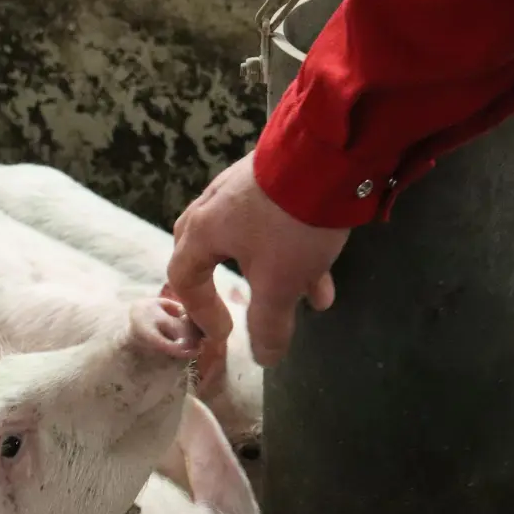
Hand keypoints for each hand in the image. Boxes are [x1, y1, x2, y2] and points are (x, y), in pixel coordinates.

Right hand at [165, 153, 350, 374]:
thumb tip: (264, 358)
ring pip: (249, 239)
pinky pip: (274, 223)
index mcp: (202, 231)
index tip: (224, 334)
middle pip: (206, 250)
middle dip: (223, 282)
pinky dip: (292, 250)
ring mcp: (243, 187)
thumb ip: (268, 323)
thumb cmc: (288, 224)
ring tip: (304, 298)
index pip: (183, 277)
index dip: (200, 311)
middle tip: (234, 301)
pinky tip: (324, 271)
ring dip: (273, 272)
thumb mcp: (280, 283)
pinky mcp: (273, 177)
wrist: (329, 155)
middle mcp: (214, 206)